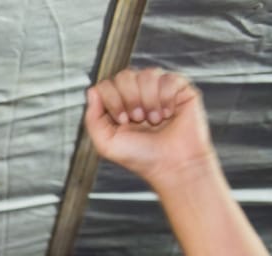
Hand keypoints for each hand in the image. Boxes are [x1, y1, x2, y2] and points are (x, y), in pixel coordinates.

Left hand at [85, 68, 214, 189]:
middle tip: (138, 119)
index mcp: (118, 106)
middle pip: (124, 76)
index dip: (112, 100)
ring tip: (154, 120)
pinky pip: (169, 78)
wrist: (172, 165)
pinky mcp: (180, 89)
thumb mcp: (106, 143)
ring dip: (149, 100)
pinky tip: (169, 114)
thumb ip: (92, 118)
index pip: (106, 85)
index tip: (122, 121)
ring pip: (147, 74)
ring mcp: (159, 90)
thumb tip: (92, 91)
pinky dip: (166, 98)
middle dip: (130, 99)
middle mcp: (137, 95)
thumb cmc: (141, 157)